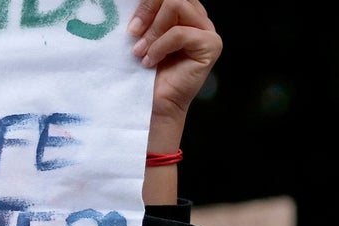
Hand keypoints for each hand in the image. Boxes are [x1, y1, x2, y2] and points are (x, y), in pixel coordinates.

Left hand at [128, 0, 221, 152]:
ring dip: (153, 30)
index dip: (146, 3)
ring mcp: (206, 30)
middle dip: (147, 11)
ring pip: (177, 6)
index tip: (130, 25)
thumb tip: (128, 1)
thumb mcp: (140, 36)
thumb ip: (144, 15)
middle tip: (133, 33)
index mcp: (181, 11)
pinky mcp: (210, 45)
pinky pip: (181, 33)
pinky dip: (160, 46)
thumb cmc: (143, 72)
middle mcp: (197, 17)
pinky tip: (150, 61)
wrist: (152, 104)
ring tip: (140, 51)